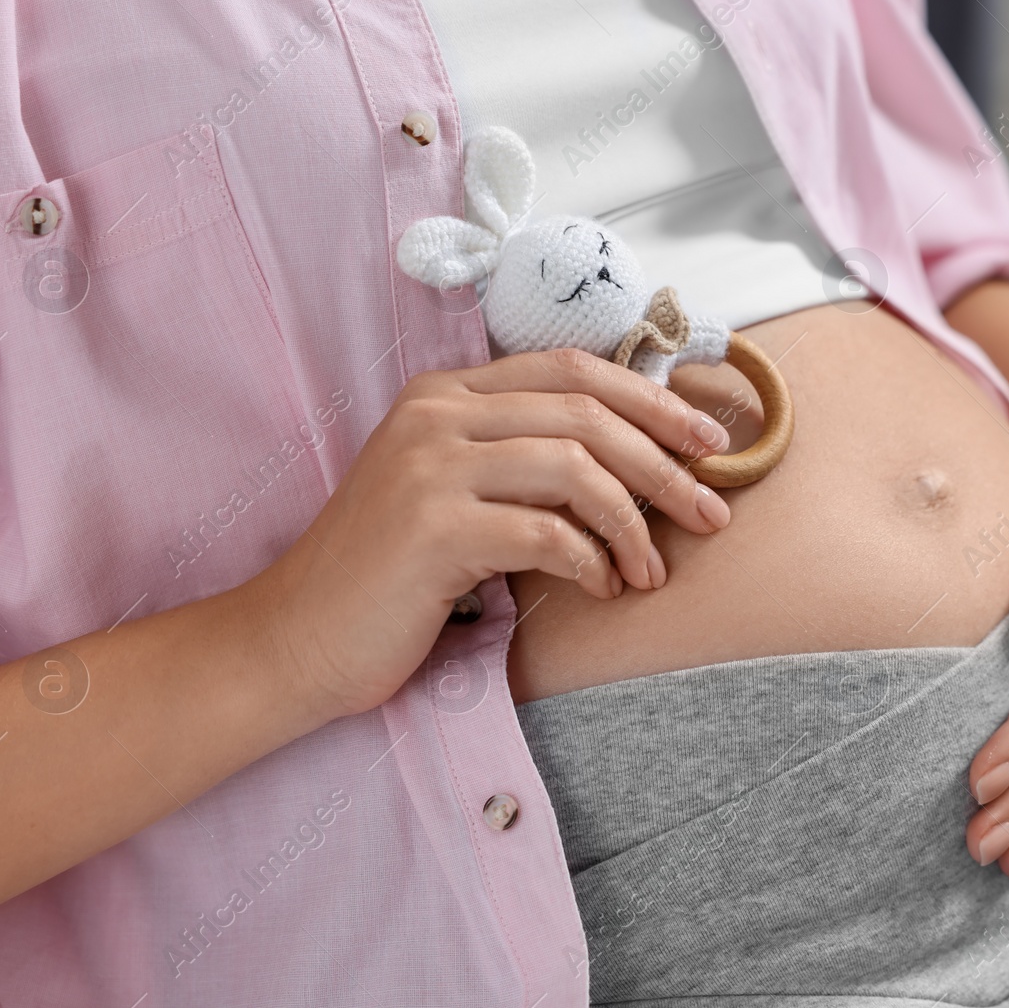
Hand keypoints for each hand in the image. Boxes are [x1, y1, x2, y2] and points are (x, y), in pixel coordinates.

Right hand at [249, 348, 732, 719]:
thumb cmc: (387, 577)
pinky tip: (602, 588)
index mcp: (445, 395)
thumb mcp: (453, 495)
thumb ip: (520, 462)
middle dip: (665, 462)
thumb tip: (637, 464)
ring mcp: (429, 467)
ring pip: (575, 466)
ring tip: (652, 571)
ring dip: (634, 522)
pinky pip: (546, 531)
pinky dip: (591, 560)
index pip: (572, 369)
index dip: (652, 398)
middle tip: (712, 510)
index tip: (709, 439)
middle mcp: (435, 414)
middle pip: (586, 412)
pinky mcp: (432, 528)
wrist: (296, 637)